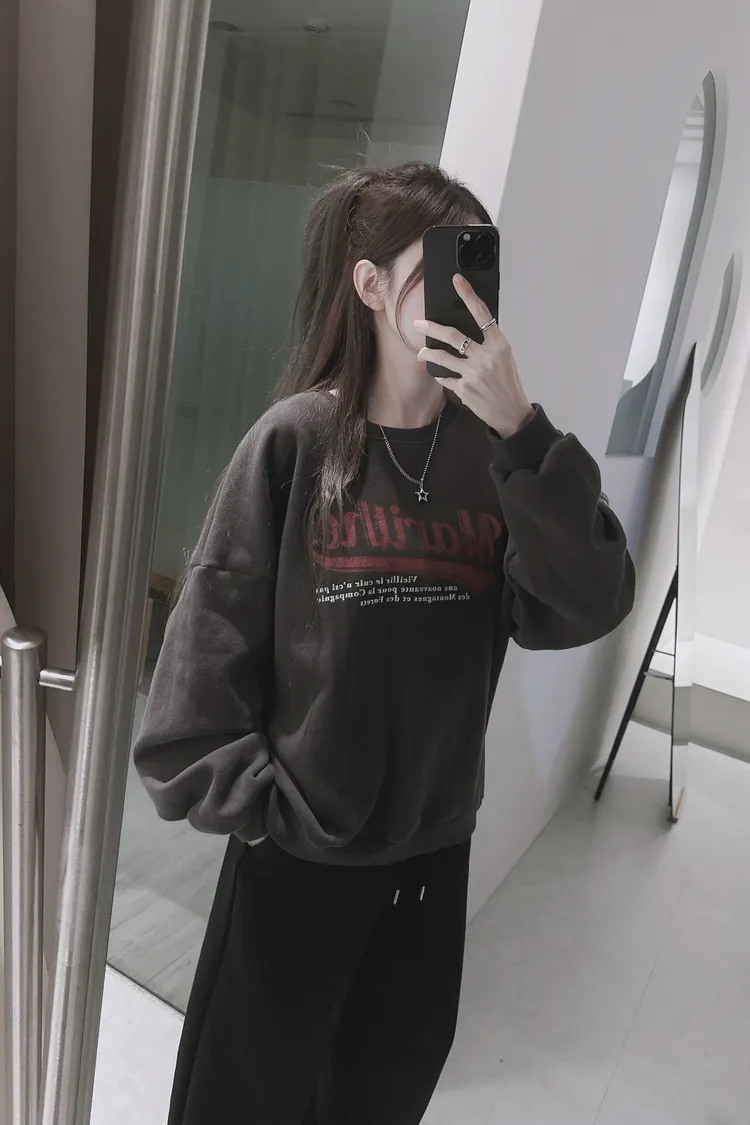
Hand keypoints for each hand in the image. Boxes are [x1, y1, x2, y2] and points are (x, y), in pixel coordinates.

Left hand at [415, 275, 533, 437]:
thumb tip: (464, 333)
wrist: (512, 412)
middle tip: (418, 324)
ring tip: (422, 352)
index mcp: (499, 344)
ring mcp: (474, 373)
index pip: (482, 313)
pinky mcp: (464, 389)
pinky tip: (440, 374)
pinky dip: (442, 376)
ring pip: (442, 357)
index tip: (457, 281)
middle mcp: (486, 356)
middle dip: (432, 328)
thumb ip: (487, 344)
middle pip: (453, 336)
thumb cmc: (508, 383)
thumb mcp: (504, 358)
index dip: (468, 295)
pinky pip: (446, 378)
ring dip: (428, 353)